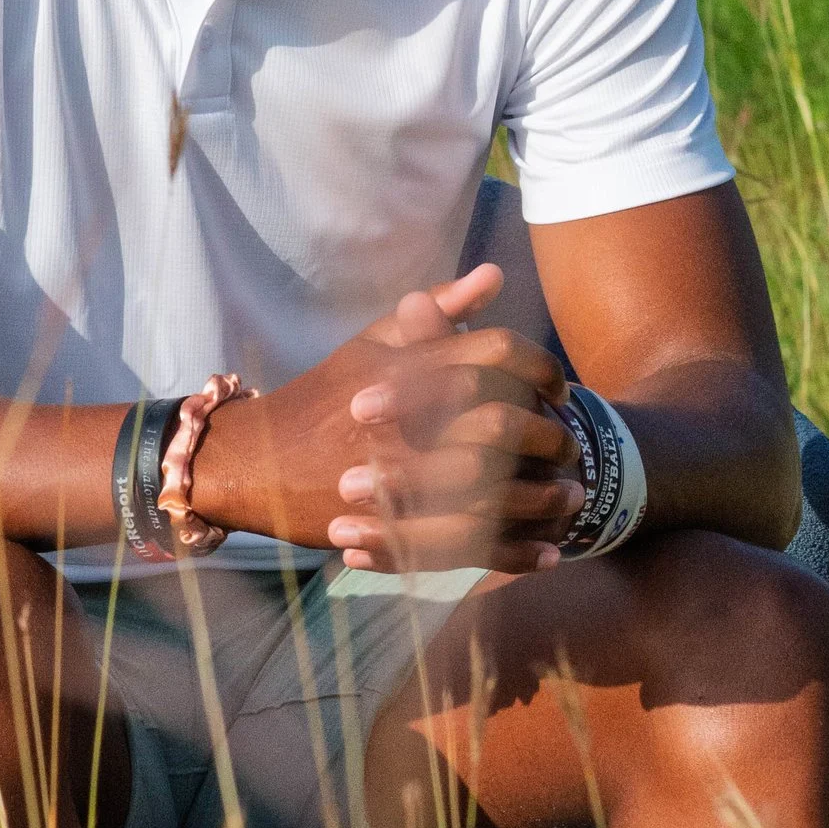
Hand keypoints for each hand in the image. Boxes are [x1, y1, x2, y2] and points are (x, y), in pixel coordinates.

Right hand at [192, 262, 577, 572]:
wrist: (255, 465)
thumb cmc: (322, 399)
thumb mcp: (373, 345)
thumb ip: (436, 312)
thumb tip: (492, 275)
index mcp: (406, 368)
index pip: (495, 354)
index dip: (539, 370)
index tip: (557, 389)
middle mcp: (406, 420)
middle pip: (505, 422)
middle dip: (551, 437)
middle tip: (572, 446)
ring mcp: (399, 478)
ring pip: (496, 489)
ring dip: (547, 497)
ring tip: (573, 498)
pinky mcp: (395, 530)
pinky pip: (475, 546)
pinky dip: (520, 552)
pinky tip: (553, 550)